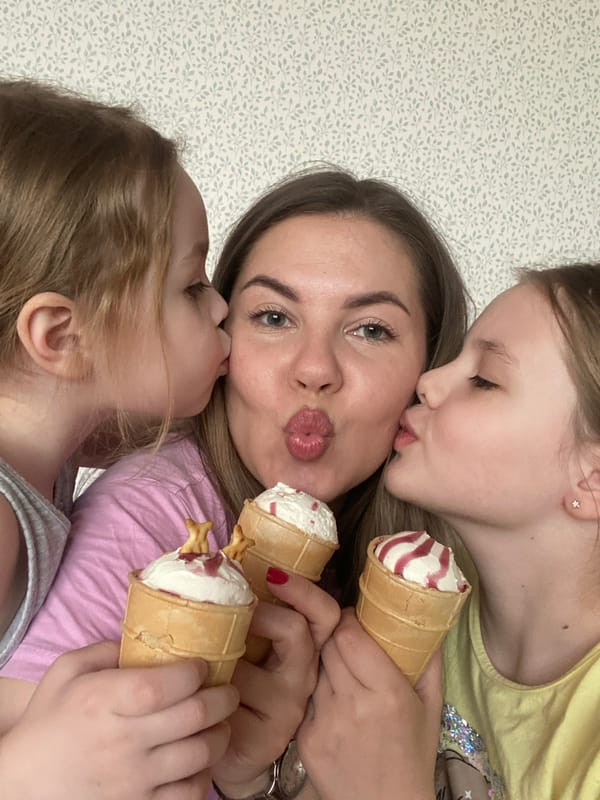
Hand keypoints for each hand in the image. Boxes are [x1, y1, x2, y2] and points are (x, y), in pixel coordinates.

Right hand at [0, 641, 238, 799]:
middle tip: (228, 690)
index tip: (203, 665)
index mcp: (103, 702)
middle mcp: (122, 741)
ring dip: (221, 734)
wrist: (24, 786)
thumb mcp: (66, 672)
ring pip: (201, 753)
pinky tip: (202, 759)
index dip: (194, 672)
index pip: (164, 685)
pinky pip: (190, 793)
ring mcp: (133, 780)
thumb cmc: (48, 723)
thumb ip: (106, 649)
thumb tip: (147, 636)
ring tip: (221, 722)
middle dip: (223, 697)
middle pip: (194, 715)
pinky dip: (205, 774)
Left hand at [212, 571, 339, 796]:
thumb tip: (211, 566)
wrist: (227, 755)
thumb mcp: (246, 649)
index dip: (304, 591)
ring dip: (220, 658)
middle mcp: (304, 677)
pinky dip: (206, 691)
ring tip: (203, 662)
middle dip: (258, 614)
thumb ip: (245, 617)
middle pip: (296, 630)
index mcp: (304, 650)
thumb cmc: (233, 689)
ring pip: (250, 666)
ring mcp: (288, 709)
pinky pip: (228, 700)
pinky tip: (196, 696)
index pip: (324, 614)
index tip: (272, 574)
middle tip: (232, 613)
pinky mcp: (265, 737)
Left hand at [296, 609, 440, 799]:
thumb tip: (426, 622)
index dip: (349, 621)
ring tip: (340, 674)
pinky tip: (332, 704)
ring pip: (315, 670)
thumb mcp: (431, 708)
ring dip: (325, 665)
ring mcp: (325, 723)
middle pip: (328, 646)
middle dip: (335, 637)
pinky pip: (306, 699)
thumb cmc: (413, 756)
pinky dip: (316, 695)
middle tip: (345, 640)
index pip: (350, 636)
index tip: (354, 619)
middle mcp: (354, 705)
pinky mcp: (305, 740)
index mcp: (388, 693)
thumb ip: (429, 662)